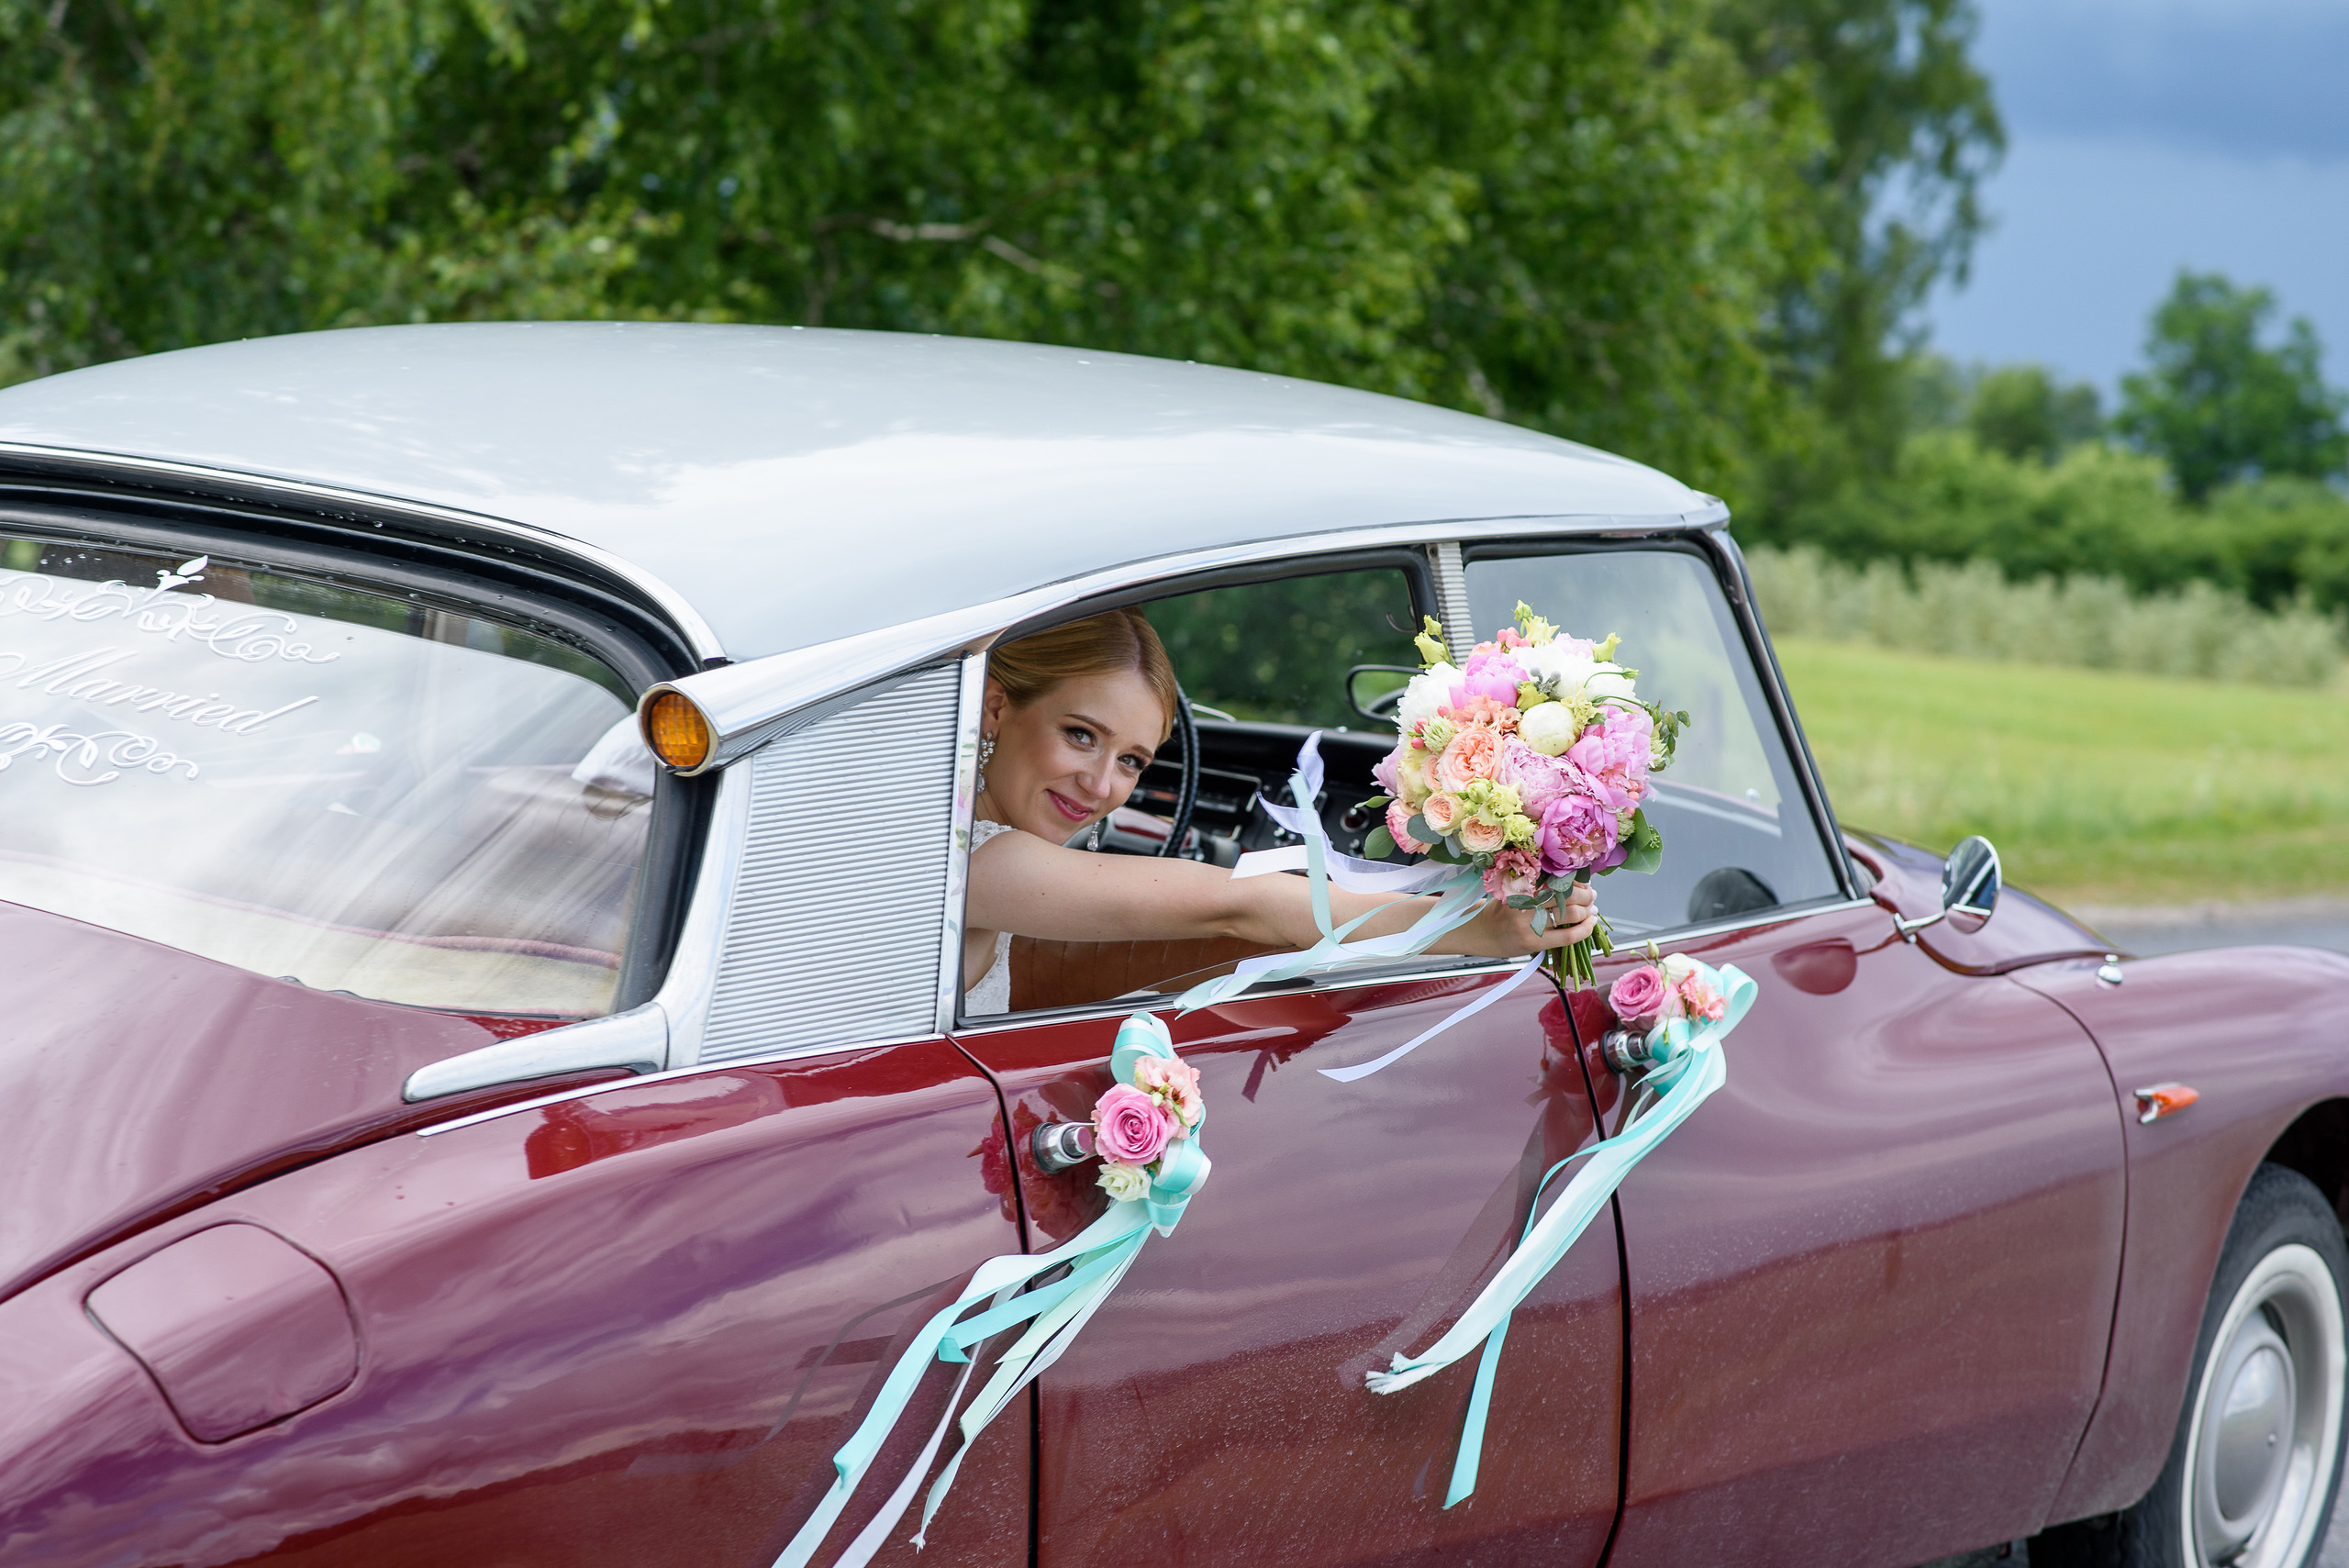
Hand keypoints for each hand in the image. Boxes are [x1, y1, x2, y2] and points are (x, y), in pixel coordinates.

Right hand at [1456, 879, 1597, 957]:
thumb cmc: (1502, 909)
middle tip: (1592, 895)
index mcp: (1522, 884)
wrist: (1481, 933)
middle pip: (1567, 893)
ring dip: (1587, 911)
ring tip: (1591, 910)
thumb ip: (1539, 885)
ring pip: (1570, 914)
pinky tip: (1590, 924)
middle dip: (1586, 894)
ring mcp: (1529, 923)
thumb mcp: (1515, 889)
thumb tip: (1577, 881)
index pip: (1557, 877)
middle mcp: (1526, 902)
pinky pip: (1567, 936)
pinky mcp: (1534, 942)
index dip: (1576, 879)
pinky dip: (1584, 929)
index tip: (1585, 881)